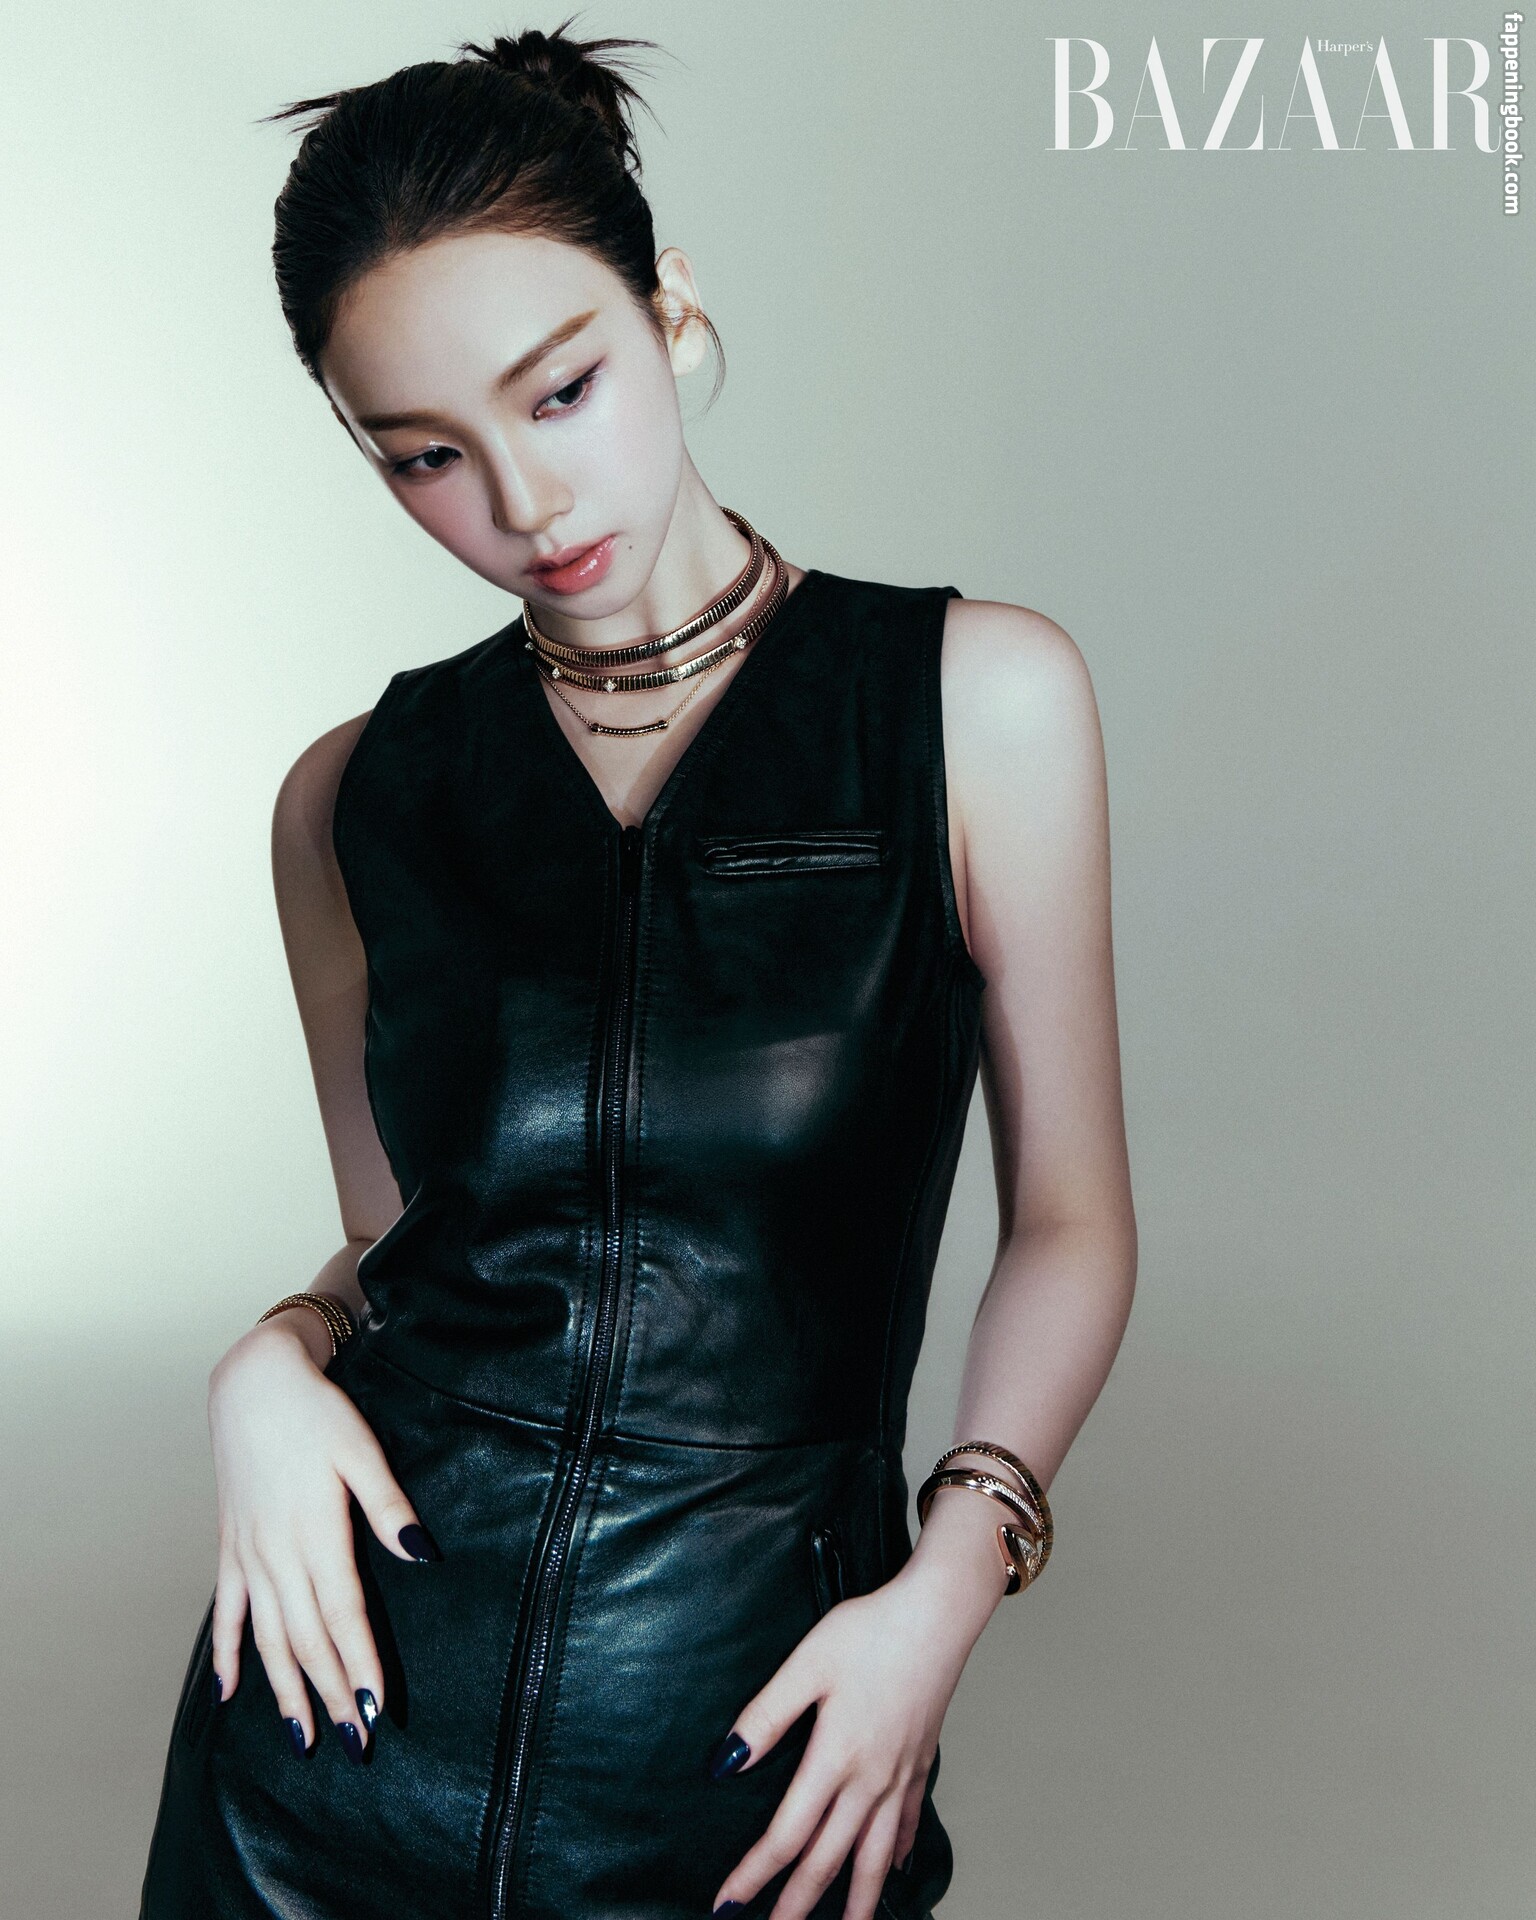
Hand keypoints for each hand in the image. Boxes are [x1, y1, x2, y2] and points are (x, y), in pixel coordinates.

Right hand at [206, 1314, 439, 1759]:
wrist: (253, 1384)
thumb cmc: (317, 1413)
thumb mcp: (362, 1451)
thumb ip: (389, 1507)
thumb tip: (422, 1556)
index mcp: (316, 1533)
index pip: (343, 1617)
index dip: (360, 1666)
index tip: (376, 1711)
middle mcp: (277, 1554)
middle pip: (307, 1640)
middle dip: (331, 1695)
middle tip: (352, 1744)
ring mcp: (248, 1555)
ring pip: (267, 1639)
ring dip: (285, 1690)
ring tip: (303, 1737)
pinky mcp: (230, 1547)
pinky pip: (228, 1613)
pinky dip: (228, 1655)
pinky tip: (230, 1694)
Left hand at [708, 1550, 1000, 1919]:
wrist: (939, 1615)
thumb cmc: (872, 1631)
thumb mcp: (807, 1664)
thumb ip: (766, 1716)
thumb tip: (726, 1764)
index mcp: (835, 1757)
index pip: (787, 1835)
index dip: (754, 1873)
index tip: (727, 1904)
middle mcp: (870, 1780)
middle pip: (828, 1860)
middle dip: (797, 1904)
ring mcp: (900, 1776)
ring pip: (873, 1857)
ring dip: (855, 1900)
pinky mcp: (920, 1762)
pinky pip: (906, 1825)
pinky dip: (896, 1855)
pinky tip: (892, 1869)